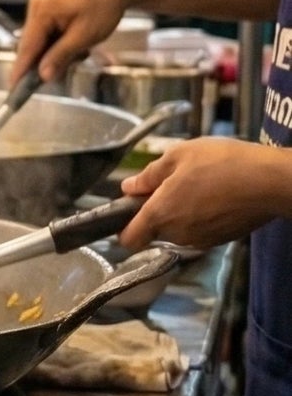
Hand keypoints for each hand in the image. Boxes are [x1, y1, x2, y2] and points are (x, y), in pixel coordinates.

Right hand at [10, 0, 138, 83]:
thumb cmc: (105, 7)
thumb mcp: (85, 36)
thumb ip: (61, 56)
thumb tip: (43, 76)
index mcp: (43, 9)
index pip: (27, 46)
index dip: (21, 70)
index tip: (13, 89)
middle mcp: (37, 4)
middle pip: (31, 43)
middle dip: (43, 61)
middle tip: (55, 77)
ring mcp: (41, 3)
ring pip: (39, 38)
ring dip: (53, 51)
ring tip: (79, 52)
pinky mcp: (48, 5)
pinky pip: (45, 30)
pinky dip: (56, 42)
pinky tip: (74, 43)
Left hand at [122, 139, 291, 249]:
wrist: (271, 181)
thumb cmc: (222, 163)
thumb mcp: (179, 155)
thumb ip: (149, 175)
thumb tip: (128, 188)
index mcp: (160, 214)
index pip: (129, 239)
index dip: (124, 227)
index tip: (131, 211)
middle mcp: (177, 233)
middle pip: (155, 230)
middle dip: (158, 211)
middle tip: (174, 185)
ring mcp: (201, 239)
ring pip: (179, 230)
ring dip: (182, 213)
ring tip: (201, 186)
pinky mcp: (222, 239)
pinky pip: (201, 231)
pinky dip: (203, 218)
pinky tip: (217, 197)